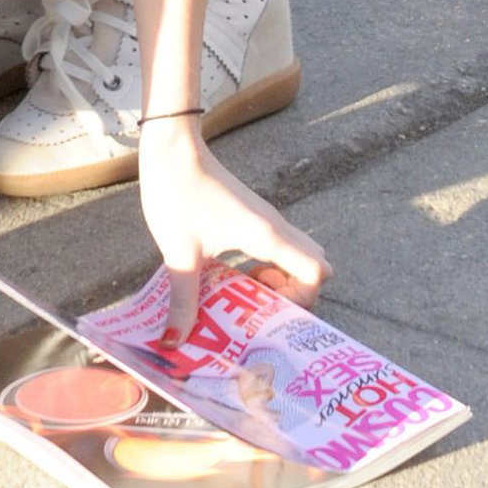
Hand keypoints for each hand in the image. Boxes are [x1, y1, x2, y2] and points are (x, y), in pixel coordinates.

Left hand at [138, 120, 330, 340]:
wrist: (171, 146)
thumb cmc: (177, 192)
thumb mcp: (179, 252)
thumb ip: (183, 299)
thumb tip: (174, 342)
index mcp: (265, 234)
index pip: (316, 271)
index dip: (302, 299)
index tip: (266, 309)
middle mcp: (274, 226)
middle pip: (314, 266)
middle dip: (296, 295)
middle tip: (258, 308)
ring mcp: (266, 219)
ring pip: (297, 256)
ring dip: (281, 281)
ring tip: (243, 296)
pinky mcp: (253, 216)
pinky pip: (279, 248)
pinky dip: (270, 268)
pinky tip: (234, 278)